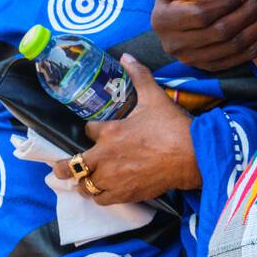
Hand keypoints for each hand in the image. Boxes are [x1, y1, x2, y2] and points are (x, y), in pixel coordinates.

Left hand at [53, 57, 200, 202]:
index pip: (88, 131)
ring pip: (84, 186)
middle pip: (69, 166)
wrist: (192, 156)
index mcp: (109, 132)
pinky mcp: (125, 194)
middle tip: (63, 167)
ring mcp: (113, 178)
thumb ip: (139, 77)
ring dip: (84, 182)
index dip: (93, 131)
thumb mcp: (154, 97)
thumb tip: (128, 57)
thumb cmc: (173, 127)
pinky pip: (101, 199)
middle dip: (64, 167)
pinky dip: (99, 195)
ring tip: (87, 180)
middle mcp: (104, 158)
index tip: (99, 131)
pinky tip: (103, 191)